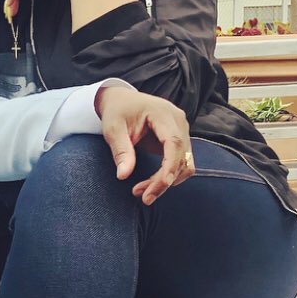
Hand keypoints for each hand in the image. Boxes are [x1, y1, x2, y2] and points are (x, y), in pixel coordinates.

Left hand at [94, 86, 194, 204]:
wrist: (122, 100)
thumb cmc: (117, 112)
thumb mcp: (113, 129)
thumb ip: (121, 151)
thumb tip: (123, 175)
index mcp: (163, 113)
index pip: (173, 142)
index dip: (170, 165)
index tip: (162, 184)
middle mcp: (178, 121)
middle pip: (180, 156)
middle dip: (164, 180)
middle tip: (143, 197)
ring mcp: (182, 130)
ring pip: (184, 162)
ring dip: (167, 181)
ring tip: (143, 192)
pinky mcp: (179, 139)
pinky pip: (181, 162)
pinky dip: (169, 175)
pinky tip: (152, 184)